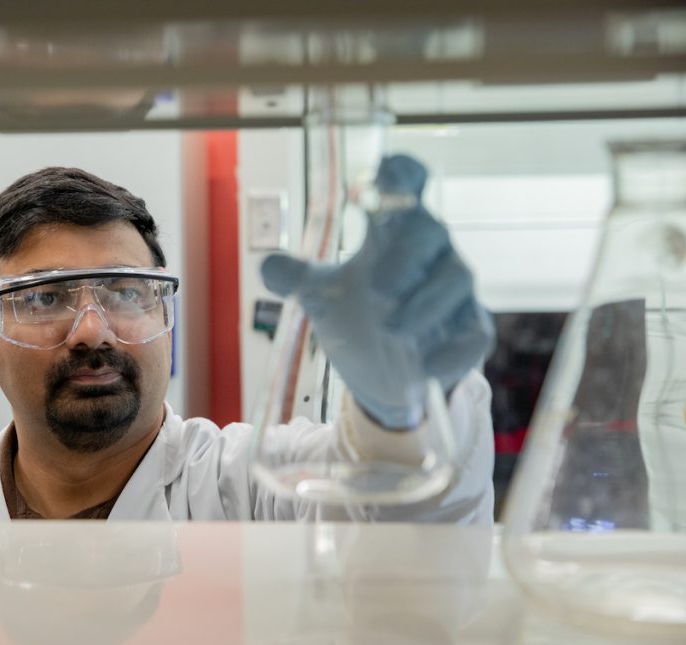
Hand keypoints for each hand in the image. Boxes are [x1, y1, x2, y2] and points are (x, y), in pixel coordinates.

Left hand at [261, 154, 493, 429]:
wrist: (379, 377)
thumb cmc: (357, 319)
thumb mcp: (320, 296)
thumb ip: (296, 277)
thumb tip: (268, 266)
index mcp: (392, 234)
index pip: (404, 187)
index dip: (400, 173)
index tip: (386, 170)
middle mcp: (428, 255)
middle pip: (430, 232)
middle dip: (405, 257)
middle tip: (376, 288)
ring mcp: (452, 294)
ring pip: (457, 278)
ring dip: (424, 304)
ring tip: (391, 329)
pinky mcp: (468, 333)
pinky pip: (473, 334)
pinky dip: (452, 351)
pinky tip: (426, 367)